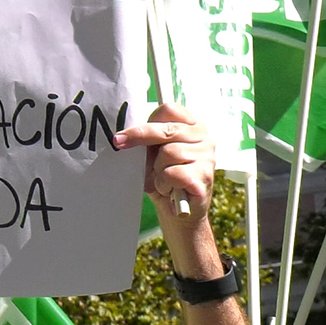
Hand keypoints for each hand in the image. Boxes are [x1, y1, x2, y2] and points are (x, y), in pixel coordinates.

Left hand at [112, 104, 213, 221]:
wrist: (179, 214)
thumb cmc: (166, 181)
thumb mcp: (154, 157)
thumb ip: (148, 142)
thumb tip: (125, 135)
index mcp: (193, 127)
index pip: (170, 110)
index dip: (147, 120)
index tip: (126, 133)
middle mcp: (204, 138)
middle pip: (167, 129)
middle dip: (139, 136)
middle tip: (118, 142)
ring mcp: (207, 157)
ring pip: (169, 153)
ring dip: (157, 171)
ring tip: (163, 181)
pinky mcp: (204, 177)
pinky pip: (172, 173)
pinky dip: (164, 184)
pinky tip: (170, 191)